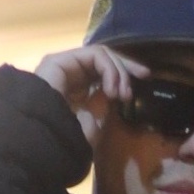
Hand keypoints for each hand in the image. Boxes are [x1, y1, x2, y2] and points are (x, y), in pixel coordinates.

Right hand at [34, 46, 148, 148]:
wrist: (48, 139)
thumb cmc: (70, 138)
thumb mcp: (96, 121)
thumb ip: (105, 103)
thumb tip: (117, 89)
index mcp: (79, 90)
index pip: (104, 72)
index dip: (125, 74)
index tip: (144, 80)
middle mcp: (72, 74)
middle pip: (105, 59)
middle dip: (127, 66)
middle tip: (143, 75)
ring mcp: (65, 65)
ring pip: (102, 55)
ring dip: (119, 72)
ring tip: (123, 94)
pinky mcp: (61, 60)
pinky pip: (94, 55)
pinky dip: (109, 69)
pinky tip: (112, 89)